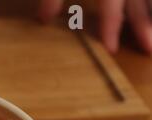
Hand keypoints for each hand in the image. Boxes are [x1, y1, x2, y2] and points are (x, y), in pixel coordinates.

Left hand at [37, 0, 151, 53]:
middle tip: (149, 48)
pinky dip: (146, 8)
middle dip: (143, 24)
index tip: (111, 50)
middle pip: (136, 2)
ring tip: (151, 40)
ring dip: (148, 18)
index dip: (111, 26)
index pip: (111, 4)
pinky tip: (147, 19)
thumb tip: (44, 19)